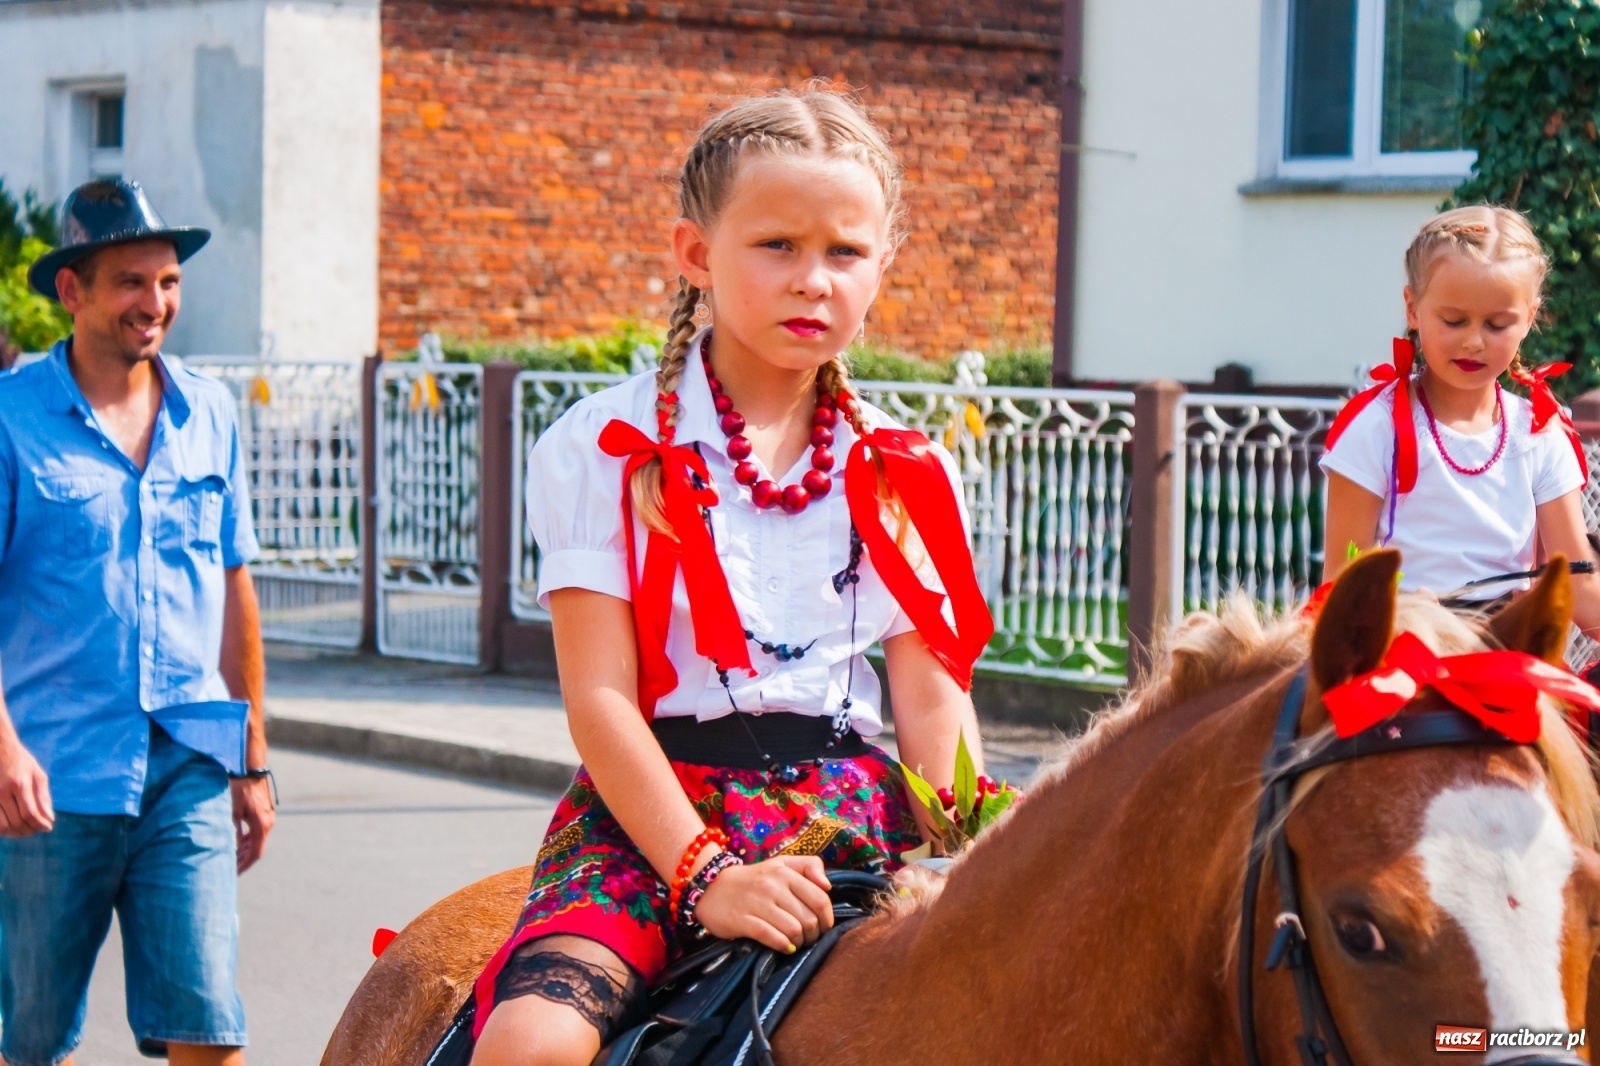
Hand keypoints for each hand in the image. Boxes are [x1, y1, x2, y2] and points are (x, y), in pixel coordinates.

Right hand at [0, 739, 52, 836]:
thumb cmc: (21, 761)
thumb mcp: (37, 774)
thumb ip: (44, 797)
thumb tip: (49, 819)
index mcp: (19, 784)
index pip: (30, 813)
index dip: (39, 824)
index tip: (47, 828)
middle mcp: (2, 792)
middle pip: (16, 822)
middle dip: (30, 830)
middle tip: (38, 829)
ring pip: (2, 826)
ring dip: (16, 833)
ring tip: (26, 830)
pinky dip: (3, 830)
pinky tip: (12, 827)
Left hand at [230, 775, 274, 872]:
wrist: (252, 771)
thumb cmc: (240, 790)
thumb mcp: (233, 812)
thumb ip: (234, 831)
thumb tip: (233, 847)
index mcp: (261, 825)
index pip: (255, 853)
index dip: (245, 864)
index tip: (235, 873)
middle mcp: (268, 824)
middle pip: (258, 849)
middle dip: (245, 860)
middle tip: (231, 868)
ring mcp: (268, 818)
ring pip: (258, 841)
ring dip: (247, 850)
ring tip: (233, 858)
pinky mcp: (265, 814)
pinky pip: (258, 832)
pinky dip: (249, 840)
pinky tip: (239, 843)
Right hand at [693, 855, 832, 952]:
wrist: (711, 887)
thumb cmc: (754, 879)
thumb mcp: (781, 864)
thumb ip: (809, 866)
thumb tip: (828, 885)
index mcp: (785, 872)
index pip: (820, 898)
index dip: (827, 918)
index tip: (823, 927)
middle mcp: (772, 885)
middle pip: (808, 919)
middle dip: (813, 935)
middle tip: (807, 938)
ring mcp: (756, 903)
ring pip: (793, 930)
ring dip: (799, 942)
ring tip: (795, 943)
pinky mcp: (742, 920)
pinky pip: (771, 937)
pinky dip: (782, 945)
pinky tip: (784, 947)